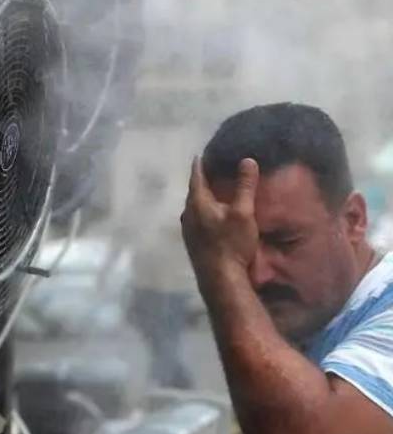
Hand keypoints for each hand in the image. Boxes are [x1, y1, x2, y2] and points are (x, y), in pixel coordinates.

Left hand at [181, 156, 259, 278]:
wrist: (220, 278)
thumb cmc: (231, 243)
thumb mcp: (243, 213)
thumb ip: (244, 187)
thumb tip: (247, 160)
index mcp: (196, 203)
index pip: (196, 177)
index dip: (200, 165)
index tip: (200, 154)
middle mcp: (187, 214)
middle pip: (193, 192)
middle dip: (201, 181)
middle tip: (210, 170)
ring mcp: (187, 229)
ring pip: (194, 206)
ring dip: (202, 197)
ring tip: (212, 190)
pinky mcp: (192, 241)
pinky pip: (196, 217)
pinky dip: (203, 210)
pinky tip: (211, 214)